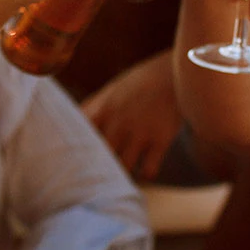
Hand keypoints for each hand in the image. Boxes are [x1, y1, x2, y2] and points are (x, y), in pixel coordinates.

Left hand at [81, 53, 181, 180]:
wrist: (176, 71)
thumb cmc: (140, 83)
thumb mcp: (112, 90)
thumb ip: (93, 108)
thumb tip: (72, 124)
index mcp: (103, 109)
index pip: (79, 135)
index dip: (72, 151)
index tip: (72, 162)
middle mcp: (118, 121)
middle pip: (98, 156)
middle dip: (96, 169)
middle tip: (96, 178)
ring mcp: (140, 131)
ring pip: (123, 167)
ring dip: (121, 174)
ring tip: (121, 177)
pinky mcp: (161, 139)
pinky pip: (148, 170)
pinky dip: (145, 175)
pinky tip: (145, 170)